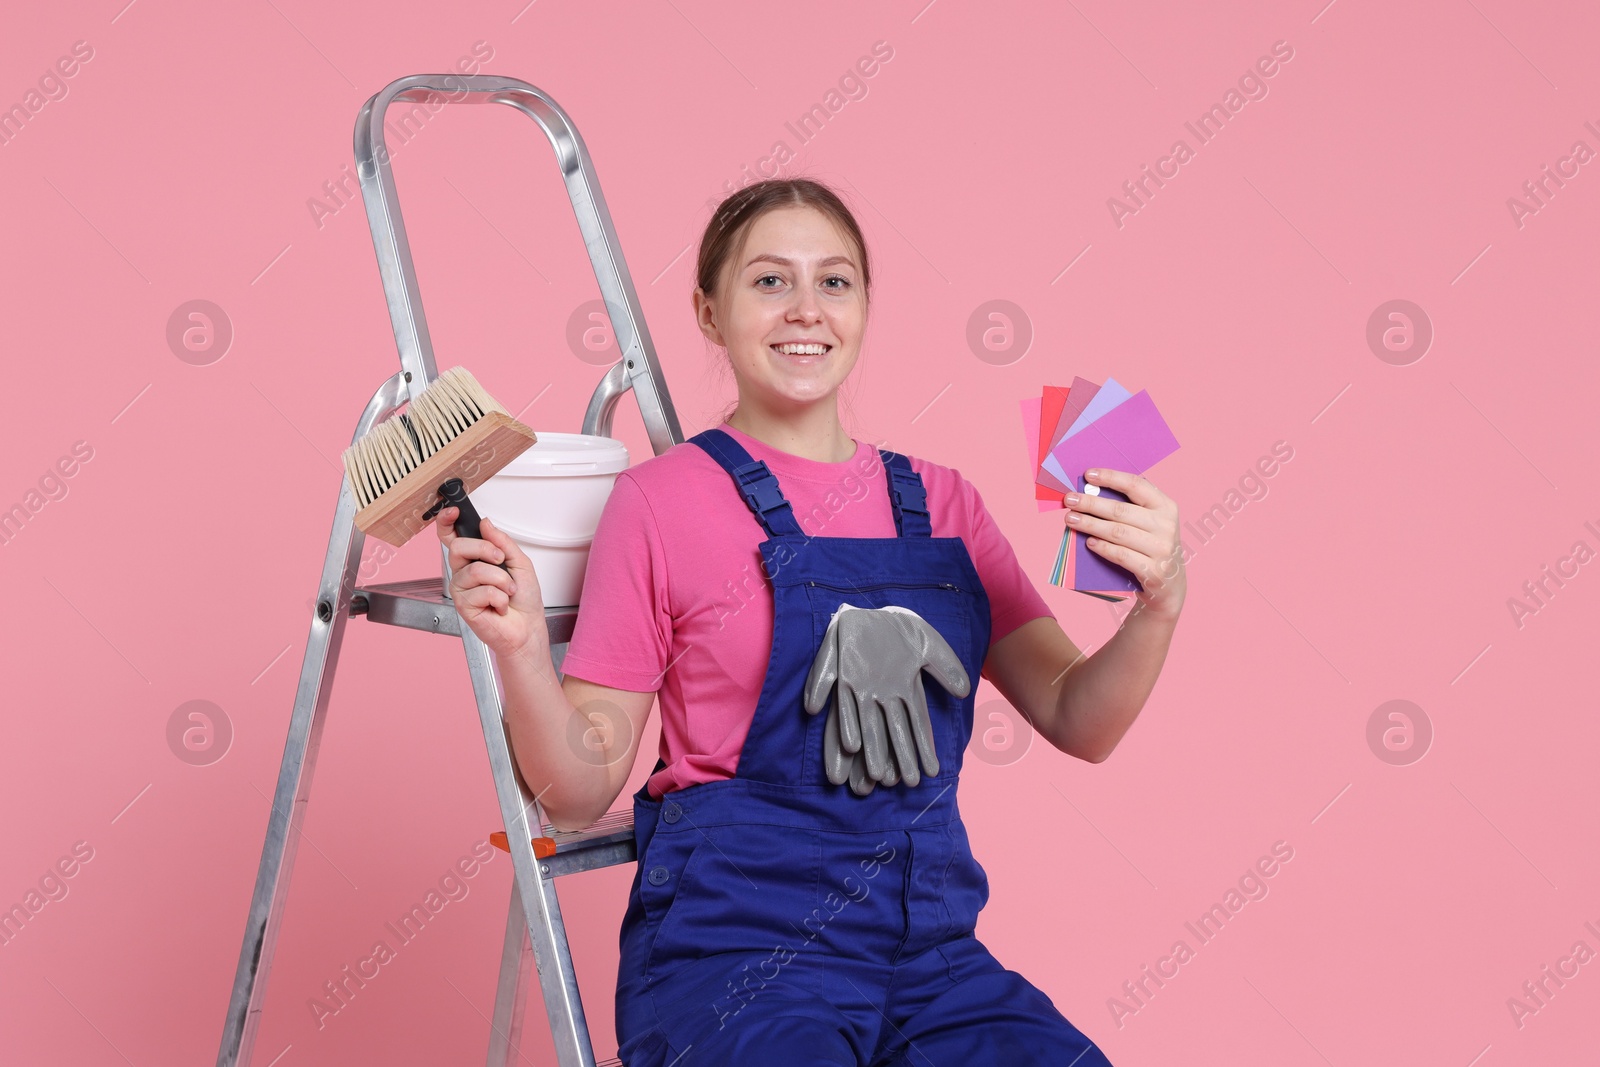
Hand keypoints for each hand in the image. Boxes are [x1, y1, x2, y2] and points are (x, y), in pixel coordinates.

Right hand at [435, 507, 545, 656]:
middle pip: (458, 547)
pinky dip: (500, 598)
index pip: (452, 537)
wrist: (528, 628)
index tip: (453, 511)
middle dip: (485, 549)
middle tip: (500, 560)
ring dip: (501, 580)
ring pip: (475, 570)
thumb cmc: (524, 599)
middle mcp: (464, 572)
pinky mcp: (464, 606)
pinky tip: (501, 606)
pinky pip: (482, 591)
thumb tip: (486, 523)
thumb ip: (502, 541)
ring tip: (507, 591)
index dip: (446, 522)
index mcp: (474, 559)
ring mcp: (462, 590)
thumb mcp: (520, 562)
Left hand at [804, 605, 969, 788]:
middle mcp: (881, 695)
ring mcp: (859, 688)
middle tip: (900, 784)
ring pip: (863, 726)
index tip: (929, 772)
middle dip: (894, 757)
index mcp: (904, 689)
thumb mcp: (929, 645)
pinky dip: (843, 722)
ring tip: (872, 779)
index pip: (914, 724)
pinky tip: (850, 745)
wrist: (869, 610)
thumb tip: (964, 691)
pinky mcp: (840, 677)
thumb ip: (946, 667)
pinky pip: (840, 703)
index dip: (921, 747)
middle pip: (889, 732)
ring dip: (867, 751)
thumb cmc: (901, 630)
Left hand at [1064, 468, 1185, 619]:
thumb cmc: (1152, 547)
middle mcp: (1166, 526)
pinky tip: (1089, 542)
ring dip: (1091, 524)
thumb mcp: (1151, 523)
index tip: (1088, 475)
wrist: (1170, 585)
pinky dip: (1103, 547)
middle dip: (1091, 503)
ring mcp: (1161, 549)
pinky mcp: (1154, 571)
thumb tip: (1092, 492)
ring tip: (1071, 519)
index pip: (1136, 485)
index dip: (1111, 477)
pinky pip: (1121, 555)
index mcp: (1166, 507)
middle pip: (1121, 510)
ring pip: (1118, 532)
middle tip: (1069, 500)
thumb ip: (1130, 508)